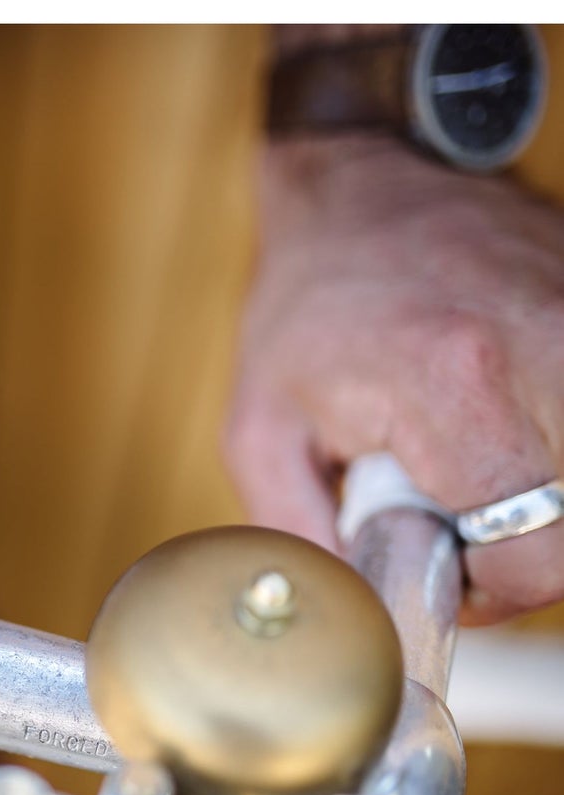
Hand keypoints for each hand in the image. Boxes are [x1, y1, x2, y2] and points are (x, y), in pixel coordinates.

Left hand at [226, 135, 563, 624]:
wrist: (358, 187)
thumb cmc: (305, 304)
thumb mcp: (260, 427)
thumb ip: (299, 529)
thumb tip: (351, 608)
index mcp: (454, 383)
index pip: (535, 547)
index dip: (497, 589)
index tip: (454, 574)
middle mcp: (546, 347)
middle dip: (529, 548)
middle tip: (464, 525)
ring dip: (549, 495)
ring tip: (481, 467)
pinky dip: (557, 443)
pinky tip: (507, 426)